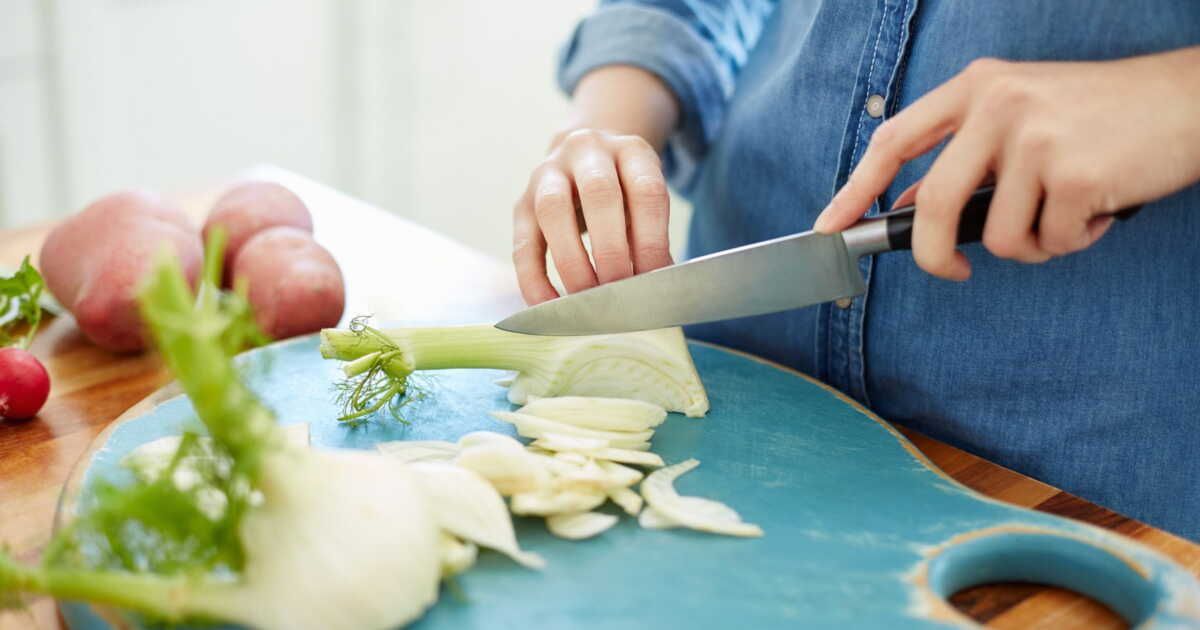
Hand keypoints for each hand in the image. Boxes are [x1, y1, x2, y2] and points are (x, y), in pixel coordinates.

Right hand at [512, 129, 672, 303]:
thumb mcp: (645, 201)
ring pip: (553, 210)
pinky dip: (534, 278)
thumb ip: (650, 236)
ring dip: (572, 262)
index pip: (646, 191)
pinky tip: (549, 306)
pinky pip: (523, 242)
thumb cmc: (624, 193)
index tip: (654, 280)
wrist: (584, 160)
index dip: (652, 240)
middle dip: (612, 249)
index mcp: (631, 150)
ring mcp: (548, 172)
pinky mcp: (521, 202)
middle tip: (620, 291)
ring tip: (587, 299)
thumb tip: (652, 286)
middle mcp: (587, 151)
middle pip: (599, 193)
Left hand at [813, 47, 1199, 280]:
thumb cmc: (1102, 116)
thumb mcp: (1023, 112)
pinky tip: (1099, 209)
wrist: (1190, 102)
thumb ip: (968, 153)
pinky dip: (1073, 242)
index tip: (830, 225)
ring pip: (999, 237)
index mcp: (978, 86)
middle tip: (951, 273)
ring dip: (1032, 246)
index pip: (895, 139)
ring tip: (1067, 215)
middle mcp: (999, 106)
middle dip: (934, 255)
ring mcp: (1036, 138)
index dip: (857, 187)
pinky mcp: (1075, 174)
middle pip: (934, 206)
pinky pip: (1049, 243)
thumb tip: (913, 209)